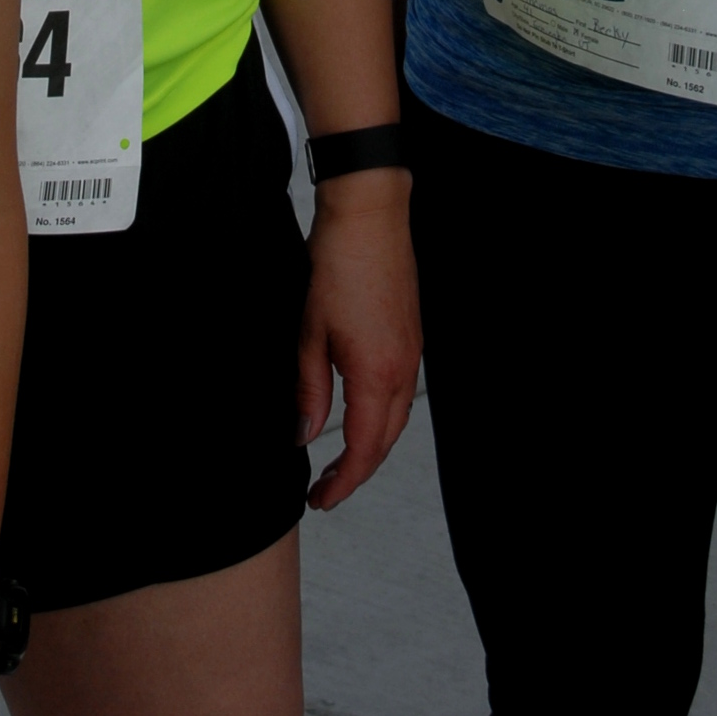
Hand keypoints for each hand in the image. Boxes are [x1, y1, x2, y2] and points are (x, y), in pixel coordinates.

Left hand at [296, 174, 419, 511]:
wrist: (370, 215)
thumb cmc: (338, 265)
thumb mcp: (309, 333)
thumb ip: (309, 390)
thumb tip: (305, 433)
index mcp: (377, 374)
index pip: (365, 449)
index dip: (343, 482)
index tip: (320, 500)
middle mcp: (403, 369)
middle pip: (385, 441)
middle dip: (357, 472)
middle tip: (325, 490)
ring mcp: (412, 352)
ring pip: (396, 418)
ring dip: (371, 445)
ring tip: (339, 460)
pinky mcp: (410, 336)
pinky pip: (400, 392)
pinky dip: (381, 416)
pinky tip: (359, 414)